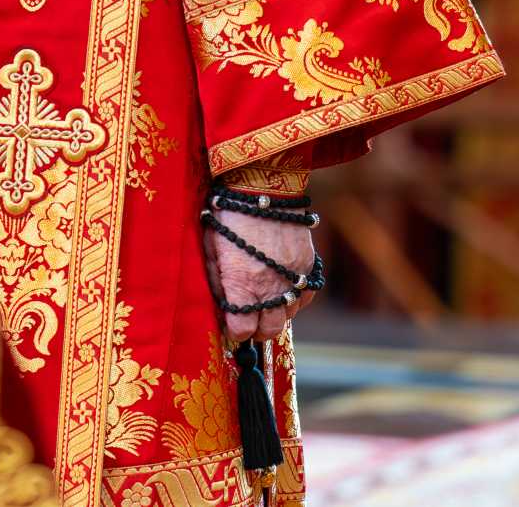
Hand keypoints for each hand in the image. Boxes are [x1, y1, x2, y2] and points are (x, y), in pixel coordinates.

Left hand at [201, 207, 318, 345]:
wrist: (262, 186)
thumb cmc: (229, 215)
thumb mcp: (210, 249)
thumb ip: (217, 280)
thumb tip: (222, 303)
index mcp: (242, 284)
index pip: (242, 330)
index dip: (235, 332)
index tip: (231, 326)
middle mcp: (270, 286)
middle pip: (270, 330)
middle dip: (258, 331)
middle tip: (250, 321)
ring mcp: (293, 276)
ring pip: (290, 314)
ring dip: (277, 312)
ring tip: (265, 301)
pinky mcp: (308, 264)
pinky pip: (306, 294)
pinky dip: (296, 297)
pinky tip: (284, 288)